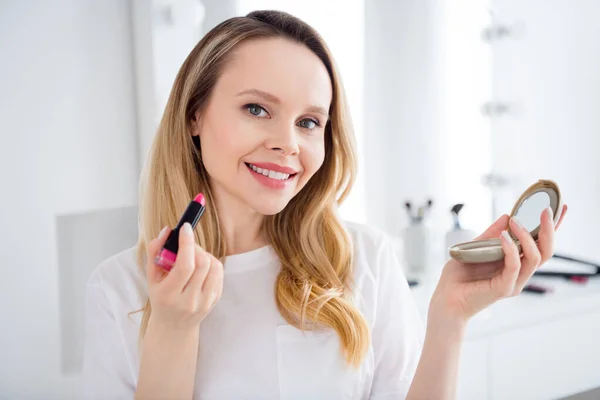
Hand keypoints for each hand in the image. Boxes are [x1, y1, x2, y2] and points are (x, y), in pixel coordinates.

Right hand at [145, 223, 223, 330]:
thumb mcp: (151, 277)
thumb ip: (155, 252)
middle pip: (202, 264)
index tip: (185, 228)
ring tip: (193, 256)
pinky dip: (211, 263)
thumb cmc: (160, 298)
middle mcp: (188, 301)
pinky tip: (201, 266)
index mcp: (168, 295)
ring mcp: (204, 302)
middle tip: (187, 244)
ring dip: (205, 254)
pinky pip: (219, 274)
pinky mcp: (215, 300)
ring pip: (214, 267)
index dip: (187, 243)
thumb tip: (166, 231)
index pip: (184, 266)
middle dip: (195, 247)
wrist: (173, 327)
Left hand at [430, 204, 567, 324]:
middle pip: (545, 251)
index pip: (540, 245)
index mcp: (515, 264)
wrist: (445, 299)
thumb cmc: (458, 277)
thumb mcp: (474, 248)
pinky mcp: (504, 289)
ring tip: (516, 221)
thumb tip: (507, 216)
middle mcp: (519, 274)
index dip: (552, 228)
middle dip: (549, 229)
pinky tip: (503, 236)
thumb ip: (490, 235)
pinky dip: (511, 249)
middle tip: (545, 210)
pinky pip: (514, 266)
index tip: (560, 207)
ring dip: (527, 236)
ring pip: (535, 258)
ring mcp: (513, 282)